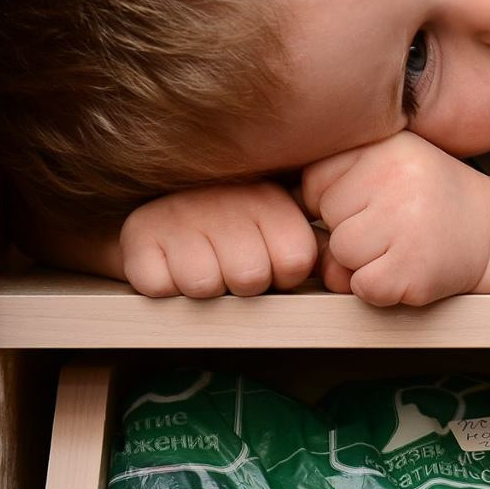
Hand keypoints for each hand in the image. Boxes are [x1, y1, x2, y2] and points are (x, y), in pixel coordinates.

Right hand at [120, 181, 319, 298]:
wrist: (159, 211)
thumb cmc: (234, 229)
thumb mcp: (279, 228)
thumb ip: (318, 249)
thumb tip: (351, 275)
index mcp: (269, 200)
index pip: (295, 263)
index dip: (283, 277)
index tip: (268, 261)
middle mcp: (226, 201)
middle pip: (251, 279)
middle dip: (242, 285)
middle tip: (228, 263)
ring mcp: (179, 216)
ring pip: (205, 286)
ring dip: (204, 287)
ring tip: (200, 261)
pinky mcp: (139, 237)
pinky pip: (161, 288)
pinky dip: (164, 286)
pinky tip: (169, 264)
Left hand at [301, 132, 489, 306]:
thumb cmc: (429, 201)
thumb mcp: (388, 167)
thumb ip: (337, 180)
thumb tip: (297, 230)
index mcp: (387, 146)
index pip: (316, 179)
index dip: (337, 199)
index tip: (374, 200)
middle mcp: (397, 178)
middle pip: (327, 217)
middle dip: (351, 229)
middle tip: (394, 224)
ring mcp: (406, 223)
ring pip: (341, 254)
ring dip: (364, 260)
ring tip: (401, 245)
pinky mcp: (412, 268)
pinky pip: (362, 287)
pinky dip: (380, 287)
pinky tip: (408, 267)